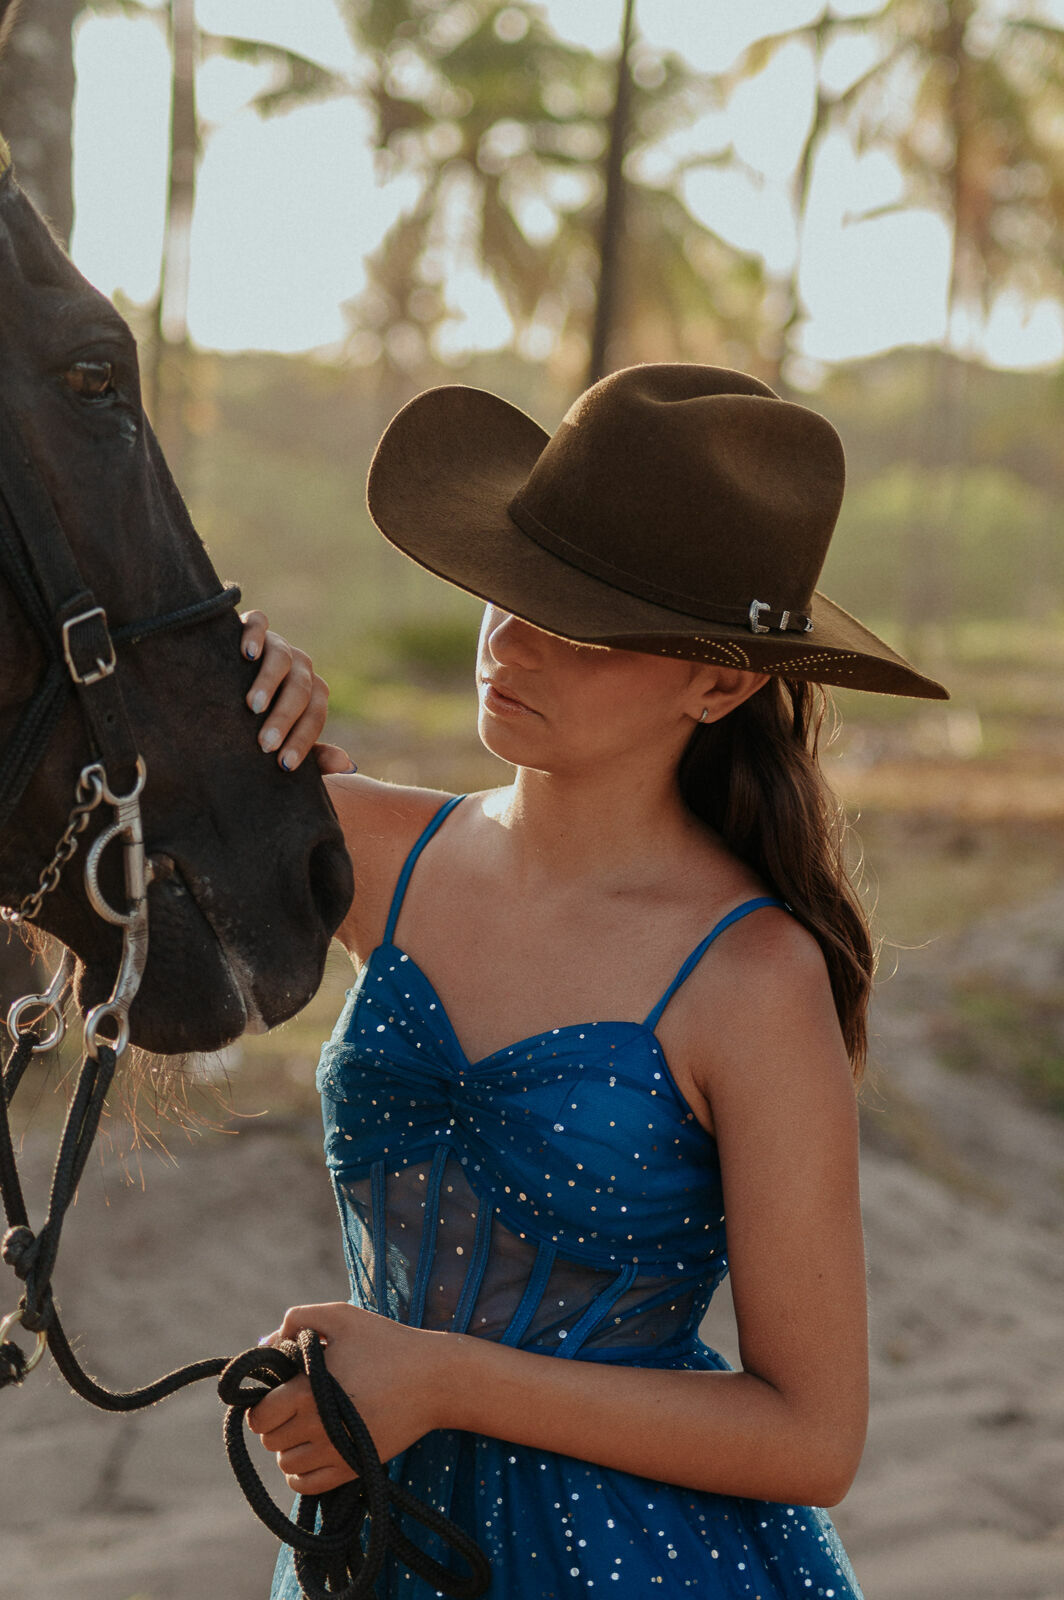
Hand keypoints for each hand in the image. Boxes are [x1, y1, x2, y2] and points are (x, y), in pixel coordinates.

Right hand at [239, 610, 353, 773]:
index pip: (315, 716)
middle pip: (301, 689)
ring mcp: (278, 645)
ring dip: (270, 682)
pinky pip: (259, 624)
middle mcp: (300, 667)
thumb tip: (347, 765)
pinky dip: (255, 635)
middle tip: (265, 745)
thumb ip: (312, 755)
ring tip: (253, 707)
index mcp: (312, 693)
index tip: (284, 765)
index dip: (301, 741)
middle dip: (284, 718)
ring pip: (282, 658)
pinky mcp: (254, 626)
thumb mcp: (282, 739)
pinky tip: (247, 655)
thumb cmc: (258, 721)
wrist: (226, 681)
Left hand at [246, 1302, 453, 1494]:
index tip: (282, 1389)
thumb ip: (299, 1319)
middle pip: (270, 1441)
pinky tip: (316, 1448)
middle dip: (277, 1421)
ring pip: (286, 1464)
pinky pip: (305, 1486)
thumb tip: (267, 1344)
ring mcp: (335, 1453)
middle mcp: (317, 1427)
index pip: (260, 1415)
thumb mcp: (343, 1317)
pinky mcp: (352, 1469)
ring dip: (290, 1446)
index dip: (265, 1402)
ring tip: (310, 1423)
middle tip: (297, 1403)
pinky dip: (302, 1473)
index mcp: (308, 1390)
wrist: (434, 1379)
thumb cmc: (386, 1343)